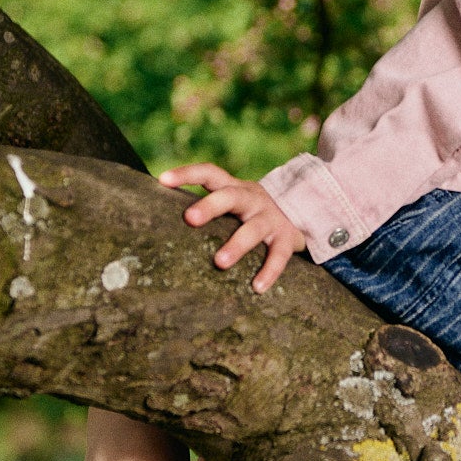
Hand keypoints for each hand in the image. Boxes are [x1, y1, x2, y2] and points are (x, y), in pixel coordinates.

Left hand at [158, 164, 305, 292]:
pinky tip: (257, 288)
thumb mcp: (232, 200)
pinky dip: (269, 271)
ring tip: (220, 263)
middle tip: (190, 218)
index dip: (187, 173)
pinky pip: (278, 255)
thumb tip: (158, 217)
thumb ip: (207, 204)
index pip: (209, 173)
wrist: (302, 210)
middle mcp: (251, 199)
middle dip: (211, 206)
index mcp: (233, 188)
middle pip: (230, 196)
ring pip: (253, 228)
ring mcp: (270, 218)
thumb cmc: (249, 212)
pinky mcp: (286, 238)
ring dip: (236, 245)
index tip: (162, 180)